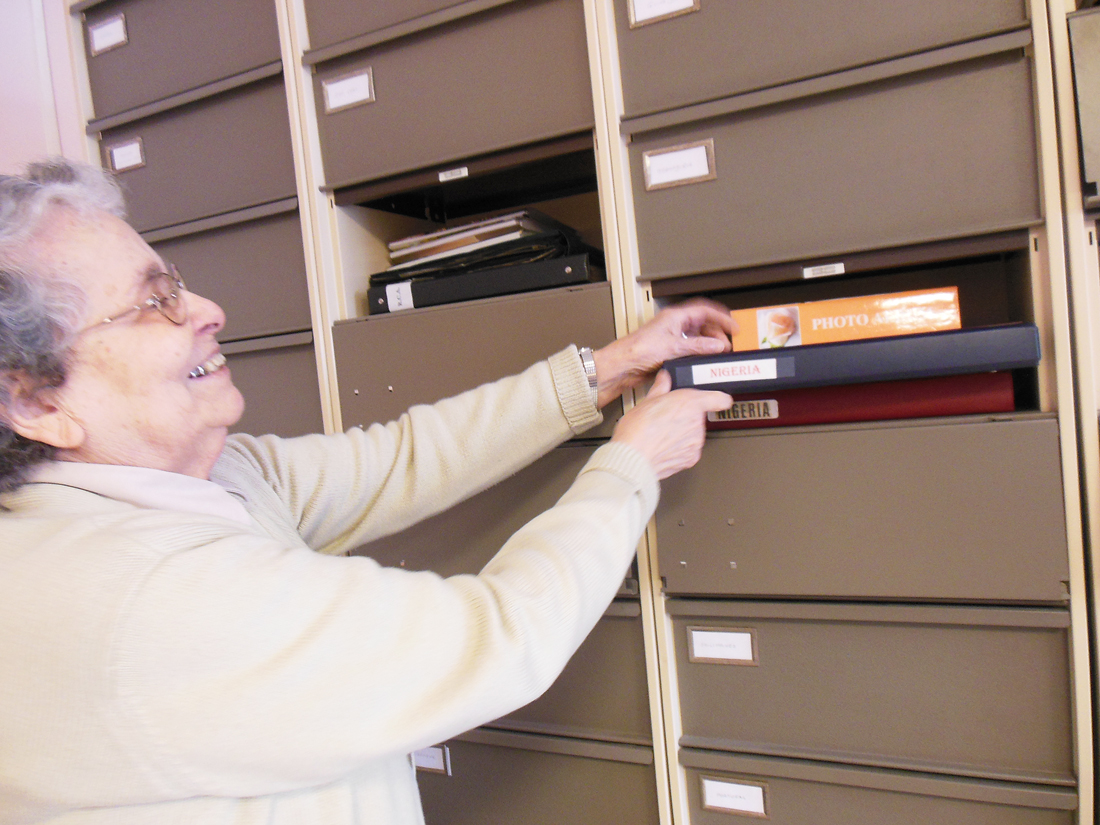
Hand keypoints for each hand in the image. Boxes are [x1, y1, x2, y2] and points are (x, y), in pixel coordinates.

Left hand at [593, 299, 734, 407]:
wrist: (622, 366)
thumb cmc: (638, 350)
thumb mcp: (673, 347)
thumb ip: (698, 346)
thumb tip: (718, 345)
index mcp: (675, 316)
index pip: (705, 311)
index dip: (722, 317)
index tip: (734, 327)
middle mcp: (674, 325)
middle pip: (703, 324)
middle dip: (717, 332)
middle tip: (728, 343)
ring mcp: (671, 338)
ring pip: (697, 336)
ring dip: (710, 343)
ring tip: (719, 352)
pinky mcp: (669, 351)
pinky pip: (691, 348)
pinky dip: (701, 352)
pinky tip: (705, 360)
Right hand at [610, 370, 731, 479]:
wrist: (634, 458)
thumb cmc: (638, 430)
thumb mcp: (647, 401)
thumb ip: (661, 387)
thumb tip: (664, 378)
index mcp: (690, 403)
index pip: (720, 399)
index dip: (718, 398)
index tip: (717, 399)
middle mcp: (697, 423)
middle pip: (699, 416)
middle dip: (686, 417)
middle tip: (668, 418)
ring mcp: (696, 442)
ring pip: (694, 433)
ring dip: (682, 433)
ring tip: (662, 433)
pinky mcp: (691, 458)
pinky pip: (689, 450)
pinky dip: (679, 448)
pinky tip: (663, 445)